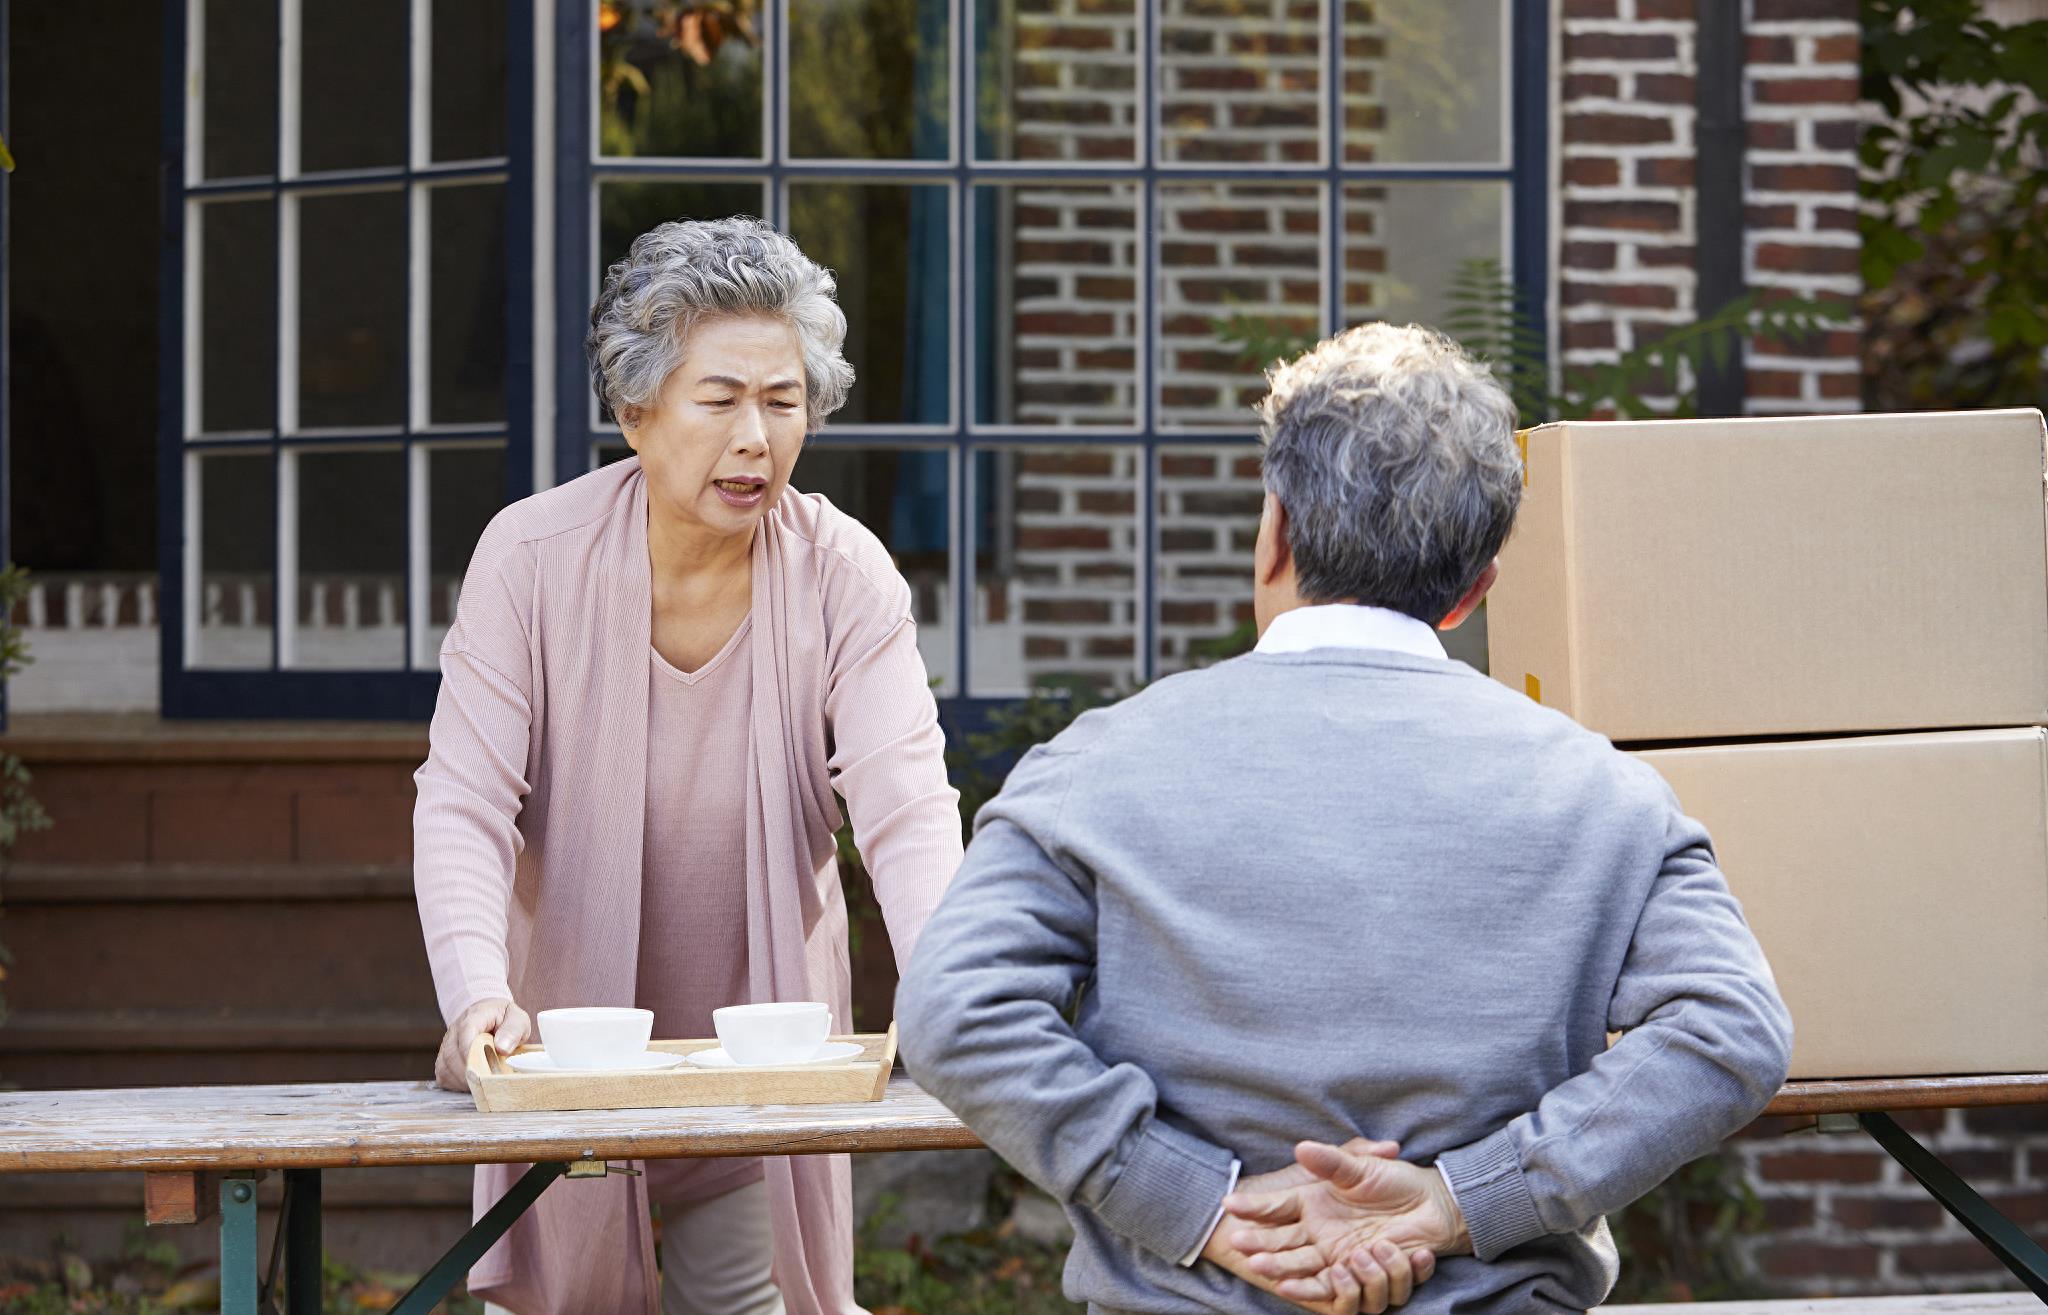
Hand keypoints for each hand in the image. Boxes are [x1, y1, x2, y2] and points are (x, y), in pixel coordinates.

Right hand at [434, 997, 530, 1091]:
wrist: (494, 1019)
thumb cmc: (506, 1021)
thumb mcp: (518, 1020)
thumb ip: (512, 1031)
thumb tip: (502, 1048)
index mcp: (475, 1015)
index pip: (466, 1030)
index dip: (471, 1051)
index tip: (481, 1068)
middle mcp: (455, 1029)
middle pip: (453, 1053)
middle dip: (470, 1072)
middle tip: (488, 1083)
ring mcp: (446, 1044)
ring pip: (445, 1067)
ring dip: (464, 1080)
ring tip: (484, 1084)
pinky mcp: (443, 1059)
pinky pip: (443, 1075)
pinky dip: (457, 1084)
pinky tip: (473, 1084)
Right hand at [1224, 1140, 1469, 1309]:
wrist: (1431, 1206)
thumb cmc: (1393, 1183)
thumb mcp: (1359, 1168)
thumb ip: (1334, 1158)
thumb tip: (1302, 1146)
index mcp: (1312, 1206)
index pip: (1274, 1208)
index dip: (1252, 1207)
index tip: (1228, 1203)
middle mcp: (1318, 1235)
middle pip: (1280, 1247)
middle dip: (1258, 1248)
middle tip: (1237, 1248)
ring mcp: (1336, 1257)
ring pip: (1304, 1272)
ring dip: (1288, 1273)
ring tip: (1272, 1274)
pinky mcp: (1358, 1275)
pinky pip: (1337, 1291)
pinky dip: (1326, 1290)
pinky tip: (1318, 1281)